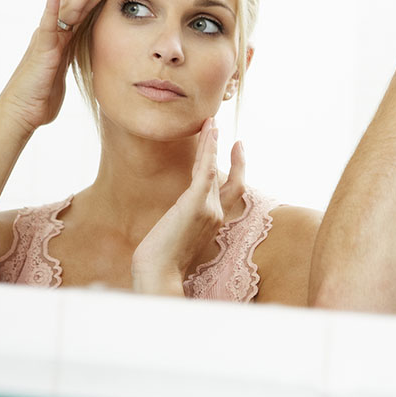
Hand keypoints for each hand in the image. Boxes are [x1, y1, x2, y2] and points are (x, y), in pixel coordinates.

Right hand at [0, 0, 123, 135]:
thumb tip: (90, 54)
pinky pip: (47, 25)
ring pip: (69, 6)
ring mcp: (48, 38)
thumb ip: (74, 56)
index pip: (83, 6)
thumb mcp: (66, 71)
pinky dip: (51, 7)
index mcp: (65, 36)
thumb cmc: (42, 94)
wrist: (22, 112)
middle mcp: (56, 31)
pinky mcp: (42, 50)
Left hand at [131, 119, 247, 295]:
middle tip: (218, 127)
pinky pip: (205, 170)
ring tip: (210, 122)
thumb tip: (176, 215)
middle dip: (223, 150)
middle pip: (227, 176)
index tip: (235, 149)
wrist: (159, 275)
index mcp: (213, 221)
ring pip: (214, 168)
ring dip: (212, 143)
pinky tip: (209, 133)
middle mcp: (216, 214)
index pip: (231, 190)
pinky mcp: (196, 204)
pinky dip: (209, 150)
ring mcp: (209, 209)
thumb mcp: (176, 237)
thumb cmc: (161, 263)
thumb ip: (183, 222)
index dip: (236, 169)